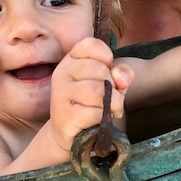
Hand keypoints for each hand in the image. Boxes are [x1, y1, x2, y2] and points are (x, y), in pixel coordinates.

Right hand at [49, 37, 133, 151]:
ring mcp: (60, 95)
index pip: (91, 45)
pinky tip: (100, 122)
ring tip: (111, 111)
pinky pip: (95, 112)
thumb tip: (121, 78)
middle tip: (112, 99)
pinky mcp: (64, 116)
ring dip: (113, 104)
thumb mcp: (111, 84)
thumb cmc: (92, 105)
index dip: (107, 58)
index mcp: (71, 60)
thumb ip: (121, 74)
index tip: (106, 73)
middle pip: (99, 70)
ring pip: (98, 92)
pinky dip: (104, 118)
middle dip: (114, 87)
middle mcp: (61, 74)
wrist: (72, 135)